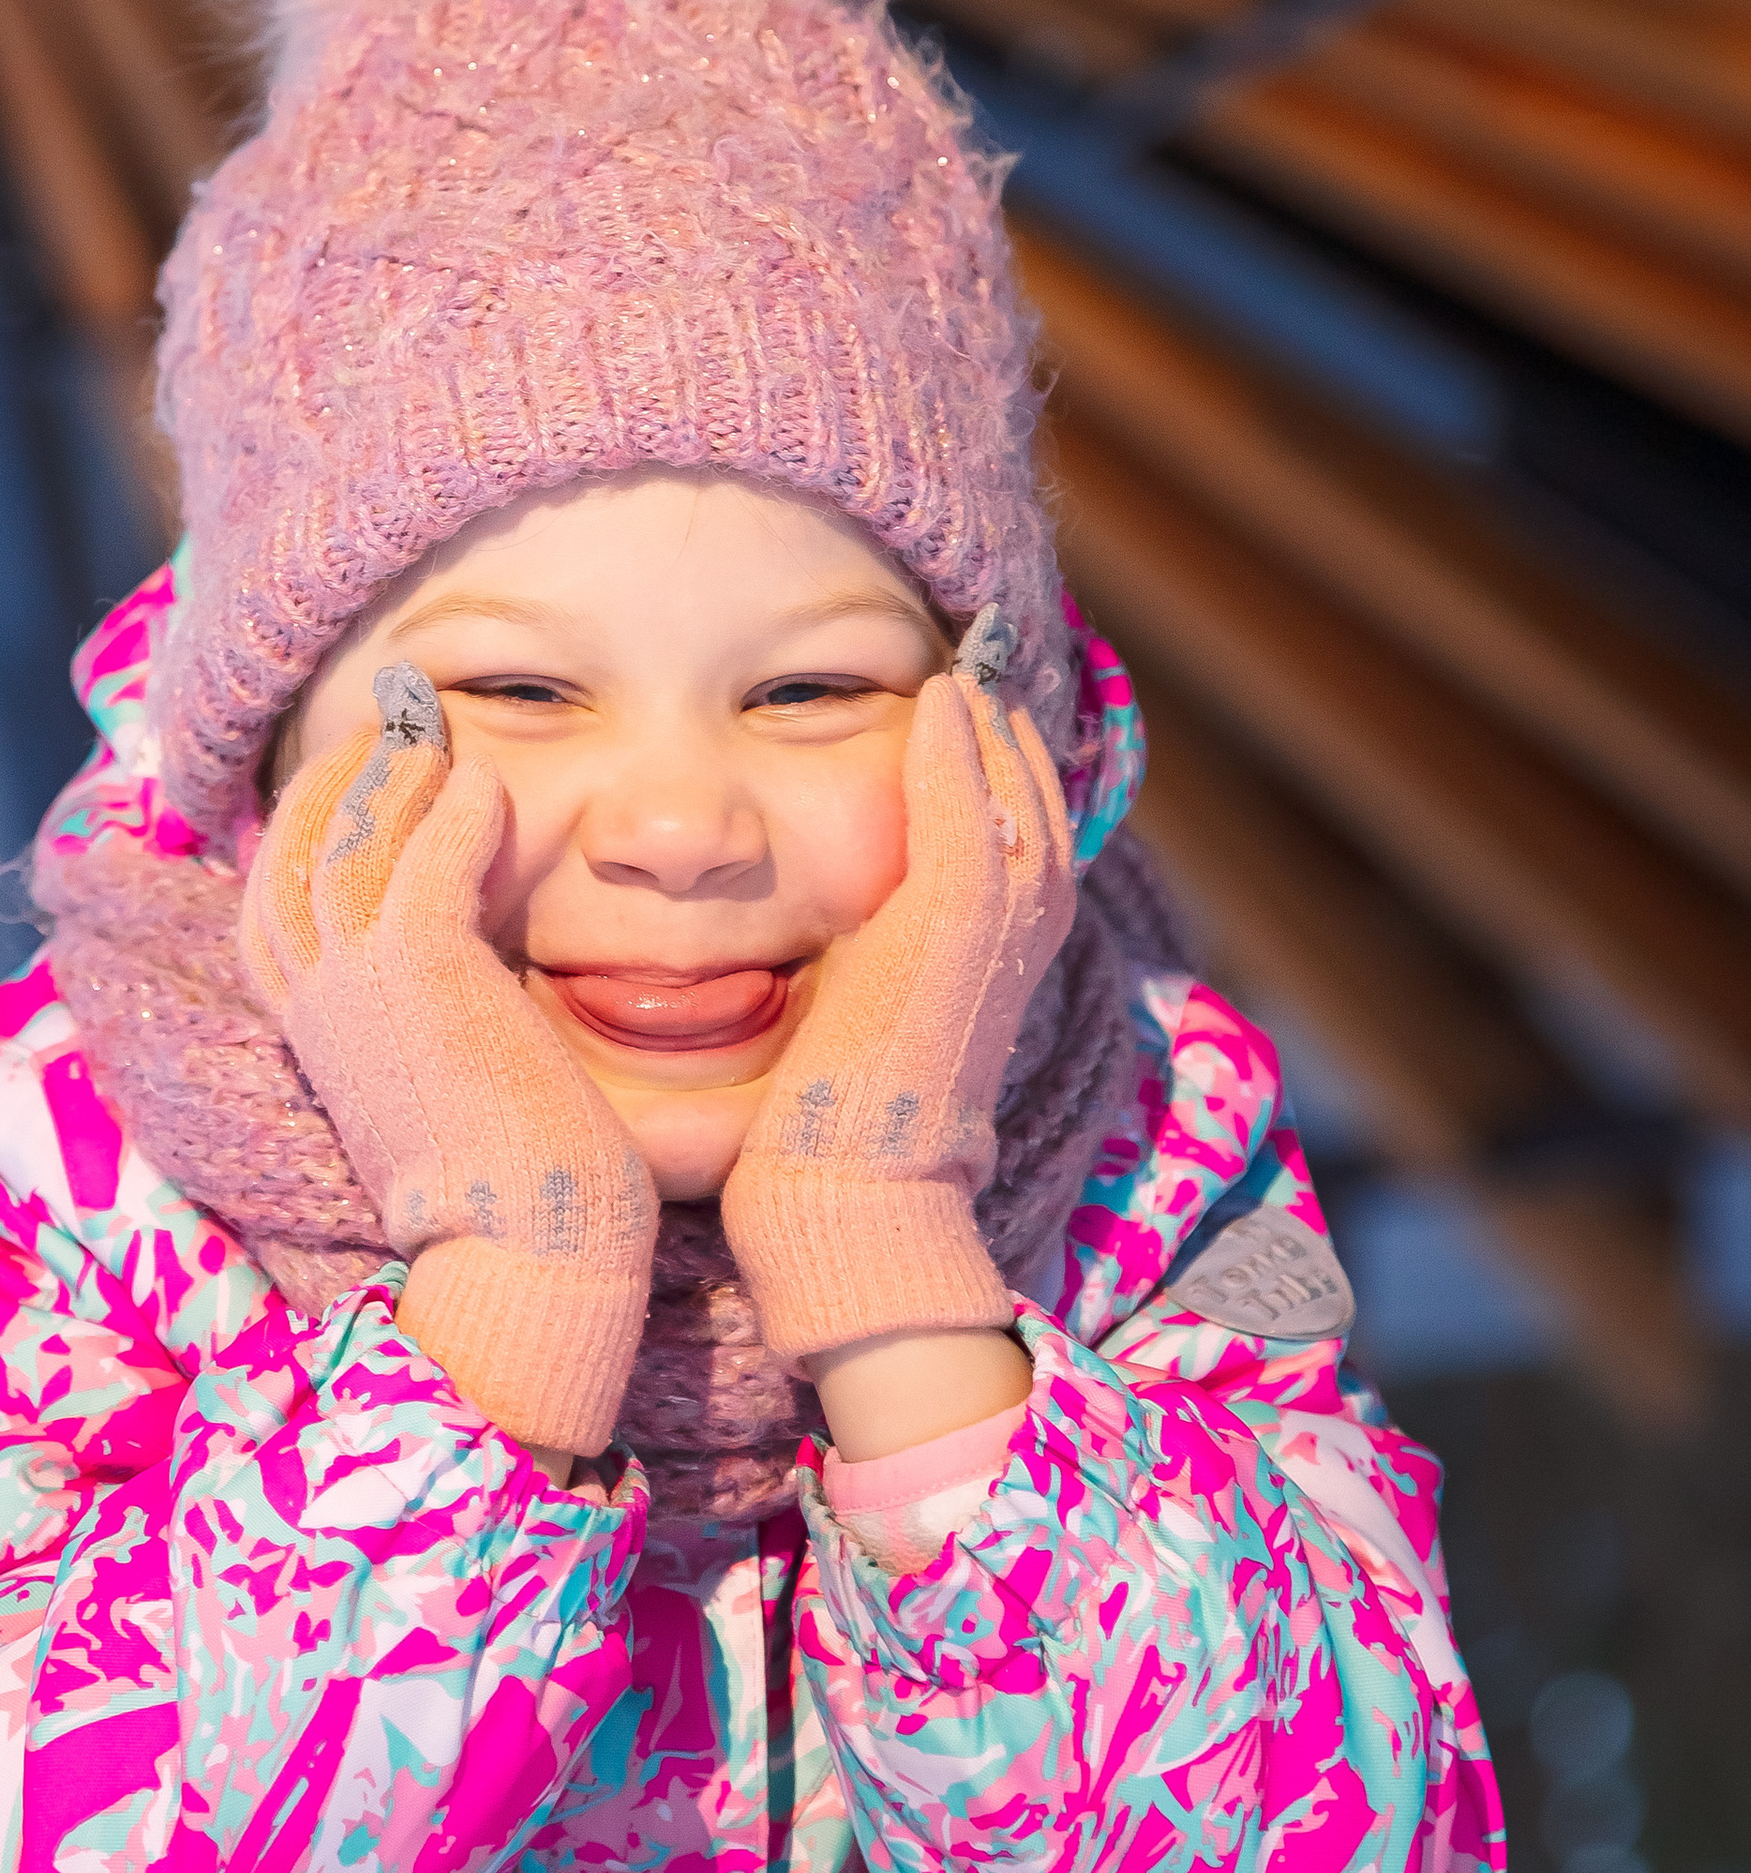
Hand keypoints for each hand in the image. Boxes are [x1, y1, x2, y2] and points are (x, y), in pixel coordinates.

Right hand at [243, 670, 655, 1461]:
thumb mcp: (440, 1079)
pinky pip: (425, 860)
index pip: (274, 899)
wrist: (523, 1260)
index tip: (355, 773)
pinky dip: (452, 814)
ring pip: (349, 842)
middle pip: (293, 851)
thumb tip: (470, 968)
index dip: (307, 824)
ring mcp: (360, 989)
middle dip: (336, 777)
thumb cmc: (508, 1186)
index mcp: (312, 1032)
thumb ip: (433, 1014)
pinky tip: (486, 790)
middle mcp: (316, 1004)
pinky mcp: (424, 978)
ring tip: (433, 733)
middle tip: (388, 722)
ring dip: (393, 778)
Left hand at [722, 665, 1074, 1365]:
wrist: (852, 1200)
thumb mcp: (870, 1025)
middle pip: (1036, 811)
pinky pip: (969, 811)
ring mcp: (993, 936)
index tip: (970, 723)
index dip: (1001, 782)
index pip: (1020, 848)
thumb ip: (878, 970)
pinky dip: (958, 750)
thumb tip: (844, 954)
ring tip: (961, 672)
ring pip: (1016, 800)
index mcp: (998, 970)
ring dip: (989, 730)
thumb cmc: (835, 1137)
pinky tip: (938, 699)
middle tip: (981, 676)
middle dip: (1010, 742)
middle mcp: (1017, 948)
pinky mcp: (951, 928)